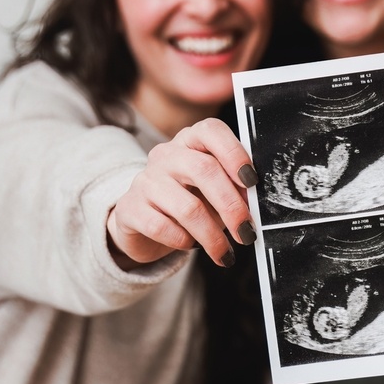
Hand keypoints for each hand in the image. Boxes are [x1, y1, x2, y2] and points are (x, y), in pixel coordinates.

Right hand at [107, 118, 257, 268]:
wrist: (145, 224)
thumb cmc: (190, 202)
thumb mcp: (215, 192)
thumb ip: (234, 189)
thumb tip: (254, 203)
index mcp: (191, 142)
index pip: (211, 131)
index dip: (234, 153)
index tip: (251, 181)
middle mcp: (166, 155)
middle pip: (204, 170)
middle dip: (231, 206)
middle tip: (246, 232)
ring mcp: (145, 180)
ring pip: (187, 207)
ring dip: (212, 235)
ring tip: (224, 252)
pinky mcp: (129, 208)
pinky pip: (161, 227)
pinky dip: (182, 241)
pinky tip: (190, 245)